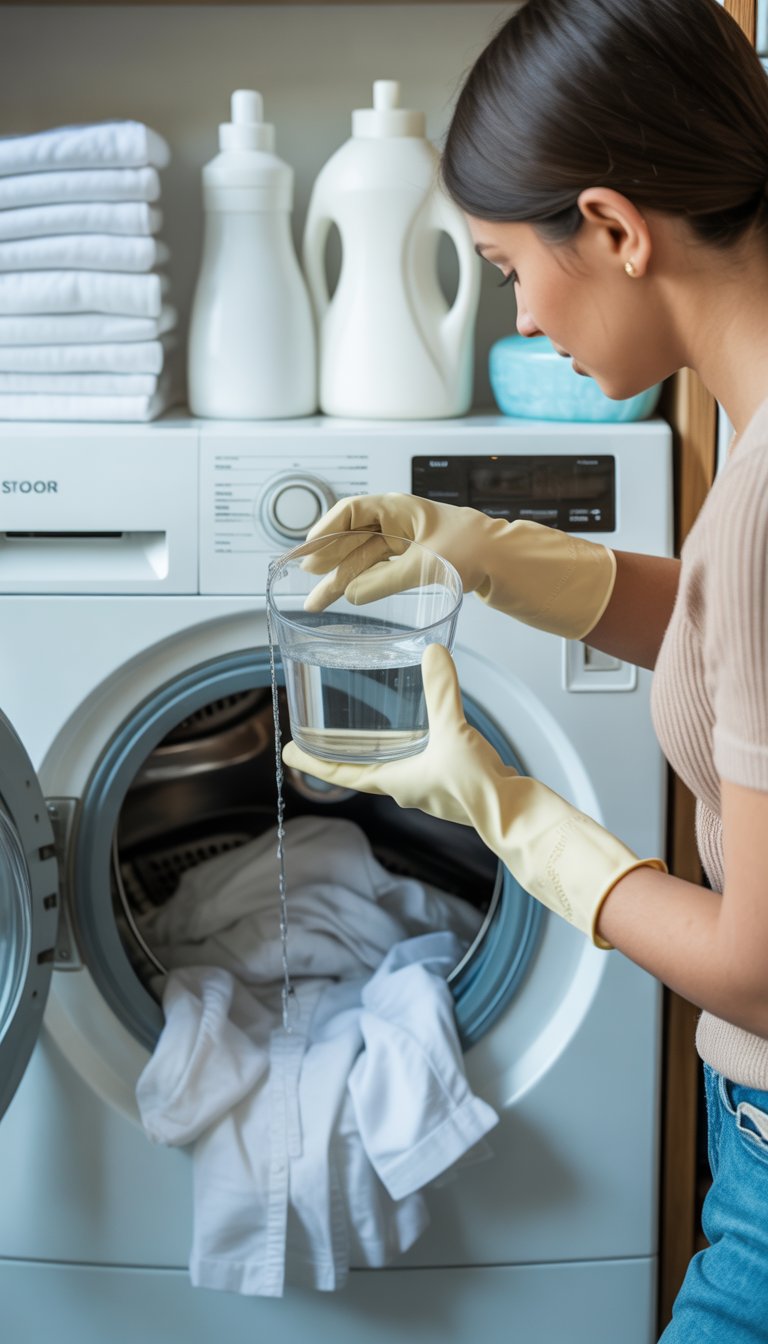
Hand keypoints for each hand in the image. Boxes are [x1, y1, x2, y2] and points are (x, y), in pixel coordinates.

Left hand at [283, 644, 665, 944]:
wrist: (516, 814)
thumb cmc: (479, 788)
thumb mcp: (453, 731)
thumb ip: (442, 691)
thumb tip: (432, 654)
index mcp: (395, 781)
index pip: (342, 773)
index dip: (313, 762)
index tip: (288, 753)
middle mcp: (407, 788)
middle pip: (363, 770)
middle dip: (342, 754)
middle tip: (321, 737)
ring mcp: (429, 787)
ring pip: (392, 766)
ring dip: (376, 751)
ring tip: (366, 730)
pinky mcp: (451, 783)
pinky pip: (420, 763)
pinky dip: (410, 748)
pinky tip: (422, 731)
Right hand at [301, 492, 616, 638]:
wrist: (514, 564)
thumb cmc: (480, 548)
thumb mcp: (427, 566)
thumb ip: (384, 581)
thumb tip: (352, 593)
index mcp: (401, 508)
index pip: (351, 510)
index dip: (325, 529)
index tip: (307, 550)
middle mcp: (401, 523)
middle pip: (353, 538)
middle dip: (328, 560)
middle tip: (306, 582)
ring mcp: (409, 544)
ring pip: (365, 559)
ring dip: (342, 579)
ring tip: (320, 602)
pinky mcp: (418, 565)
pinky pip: (380, 572)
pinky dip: (364, 585)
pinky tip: (350, 598)